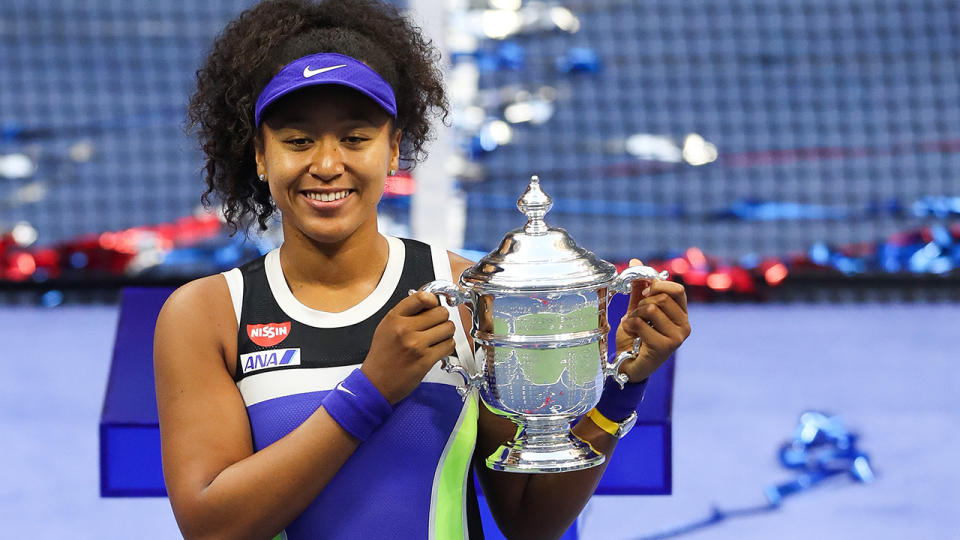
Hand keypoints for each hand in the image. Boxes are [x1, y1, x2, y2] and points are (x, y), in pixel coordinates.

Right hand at [362, 291, 455, 403]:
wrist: (376, 383)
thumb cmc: (382, 356)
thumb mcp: (386, 327)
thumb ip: (406, 313)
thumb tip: (429, 302)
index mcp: (394, 318)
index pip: (422, 297)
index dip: (433, 300)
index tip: (434, 306)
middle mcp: (404, 329)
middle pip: (441, 312)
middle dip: (442, 319)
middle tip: (436, 325)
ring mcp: (416, 345)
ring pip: (448, 328)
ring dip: (446, 333)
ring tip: (437, 338)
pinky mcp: (425, 360)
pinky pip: (448, 345)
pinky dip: (447, 346)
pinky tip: (437, 349)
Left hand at [614, 258, 690, 381]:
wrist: (628, 365)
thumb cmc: (635, 338)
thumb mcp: (637, 309)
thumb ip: (638, 288)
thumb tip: (635, 262)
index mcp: (681, 315)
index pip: (677, 289)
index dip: (658, 285)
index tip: (644, 293)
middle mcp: (684, 326)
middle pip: (662, 298)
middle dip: (641, 303)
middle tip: (635, 316)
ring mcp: (677, 337)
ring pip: (651, 308)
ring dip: (634, 316)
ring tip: (633, 326)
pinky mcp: (665, 347)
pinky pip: (641, 323)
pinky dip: (630, 327)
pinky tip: (632, 336)